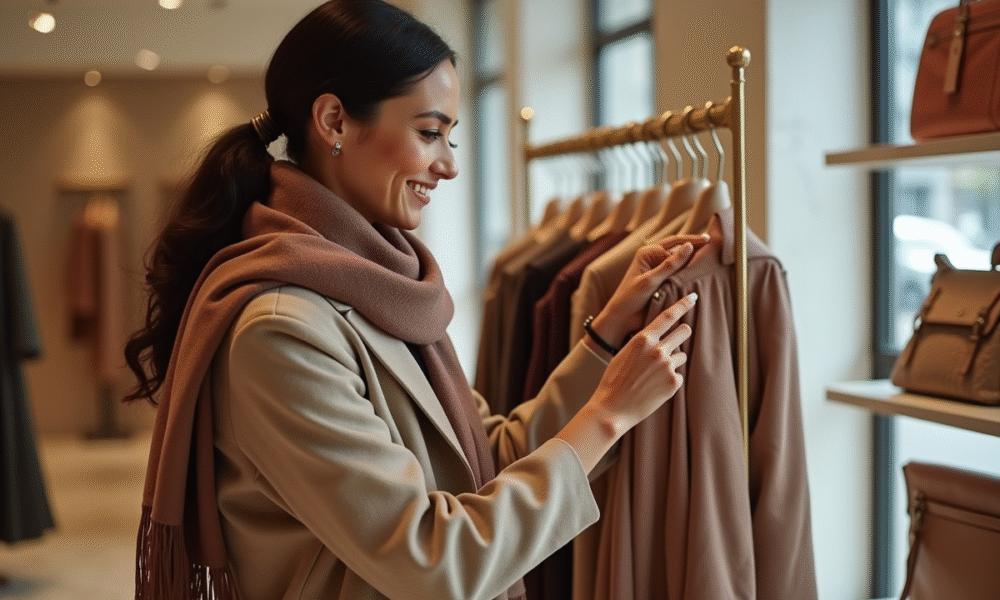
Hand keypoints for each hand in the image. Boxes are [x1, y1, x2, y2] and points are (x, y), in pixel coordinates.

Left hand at [589, 234, 708, 349]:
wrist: (622, 319)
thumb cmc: (631, 298)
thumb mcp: (651, 281)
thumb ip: (670, 264)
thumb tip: (688, 246)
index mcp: (647, 253)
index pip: (675, 243)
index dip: (692, 241)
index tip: (709, 241)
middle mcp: (653, 258)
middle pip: (678, 247)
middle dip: (695, 244)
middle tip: (713, 242)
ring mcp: (658, 269)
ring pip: (680, 260)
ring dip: (693, 257)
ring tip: (711, 255)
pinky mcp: (662, 280)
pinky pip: (678, 273)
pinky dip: (688, 271)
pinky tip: (700, 271)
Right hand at [592, 293, 695, 435]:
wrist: (613, 409)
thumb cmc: (614, 380)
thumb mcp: (624, 353)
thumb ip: (643, 343)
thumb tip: (658, 338)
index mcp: (643, 339)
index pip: (668, 316)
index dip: (682, 305)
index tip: (693, 297)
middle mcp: (658, 350)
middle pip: (683, 332)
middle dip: (682, 333)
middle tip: (679, 337)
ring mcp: (667, 367)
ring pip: (681, 356)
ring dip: (673, 361)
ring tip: (654, 374)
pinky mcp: (673, 383)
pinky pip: (678, 375)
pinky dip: (669, 380)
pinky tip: (654, 388)